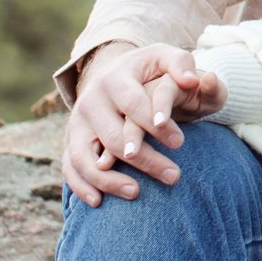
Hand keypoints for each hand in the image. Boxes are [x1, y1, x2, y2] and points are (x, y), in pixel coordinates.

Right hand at [62, 42, 225, 207]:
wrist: (120, 75)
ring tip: (137, 193)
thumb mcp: (167, 58)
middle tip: (174, 176)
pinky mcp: (71, 140)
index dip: (153, 123)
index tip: (181, 142)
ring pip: (84, 156)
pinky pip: (69, 167)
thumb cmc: (152, 70)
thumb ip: (182, 64)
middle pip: (111, 136)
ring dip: (108, 178)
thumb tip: (192, 80)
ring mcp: (76, 123)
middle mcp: (90, 101)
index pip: (132, 103)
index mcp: (115, 78)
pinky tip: (99, 202)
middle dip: (143, 158)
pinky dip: (80, 185)